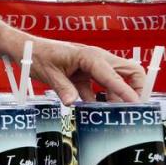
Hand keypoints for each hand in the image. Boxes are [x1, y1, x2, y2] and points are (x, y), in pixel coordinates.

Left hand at [28, 38, 144, 104]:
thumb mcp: (49, 74)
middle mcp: (97, 59)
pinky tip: (97, 112)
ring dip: (117, 97)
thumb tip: (72, 102)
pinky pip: (101, 87)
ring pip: (117, 80)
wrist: (28, 49)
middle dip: (136, 88)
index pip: (114, 75)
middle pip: (129, 71)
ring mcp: (93, 67)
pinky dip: (102, 99)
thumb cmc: (38, 56)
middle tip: (135, 108)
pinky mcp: (86, 74)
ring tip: (116, 115)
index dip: (126, 90)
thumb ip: (63, 88)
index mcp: (90, 56)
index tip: (136, 104)